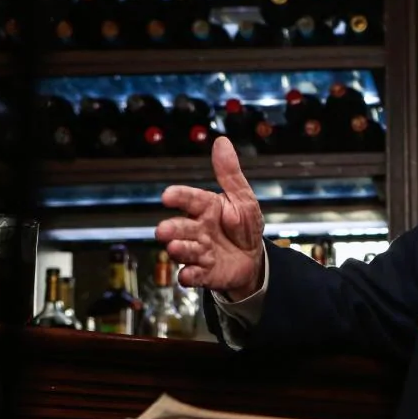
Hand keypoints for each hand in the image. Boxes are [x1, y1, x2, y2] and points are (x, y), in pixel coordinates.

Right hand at [156, 137, 264, 299]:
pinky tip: (187, 275)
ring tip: (176, 248)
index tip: (168, 195)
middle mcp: (197, 229)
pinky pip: (193, 275)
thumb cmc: (243, 225)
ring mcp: (199, 252)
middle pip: (180, 227)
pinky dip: (189, 276)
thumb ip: (230, 173)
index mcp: (205, 208)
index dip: (179, 197)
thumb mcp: (243, 198)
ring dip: (179, 250)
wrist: (253, 257)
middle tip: (164, 230)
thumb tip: (221, 142)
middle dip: (172, 228)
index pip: (189, 199)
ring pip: (183, 250)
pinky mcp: (203, 273)